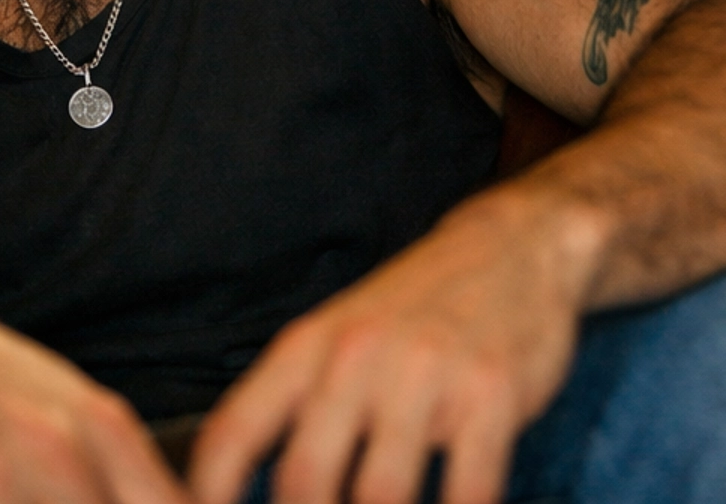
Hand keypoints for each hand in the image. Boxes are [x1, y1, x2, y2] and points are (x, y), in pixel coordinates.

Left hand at [190, 193, 587, 503]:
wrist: (515, 247)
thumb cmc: (415, 310)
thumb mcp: (339, 338)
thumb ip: (295, 409)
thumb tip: (252, 493)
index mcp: (308, 347)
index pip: (233, 436)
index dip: (211, 497)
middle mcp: (358, 355)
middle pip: (305, 482)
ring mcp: (426, 374)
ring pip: (380, 498)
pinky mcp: (491, 394)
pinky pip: (466, 495)